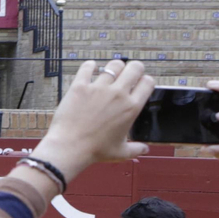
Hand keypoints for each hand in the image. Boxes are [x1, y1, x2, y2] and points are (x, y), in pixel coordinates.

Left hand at [30, 59, 154, 181]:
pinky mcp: (79, 86)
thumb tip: (145, 149)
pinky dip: (90, 66)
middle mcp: (117, 94)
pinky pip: (87, 67)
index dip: (146, 81)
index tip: (140, 84)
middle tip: (128, 74)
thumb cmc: (95, 151)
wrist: (70, 147)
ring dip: (114, 67)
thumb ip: (136, 149)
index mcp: (131, 108)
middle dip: (134, 68)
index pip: (148, 82)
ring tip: (110, 72)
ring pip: (113, 65)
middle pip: (135, 68)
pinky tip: (91, 68)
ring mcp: (98, 88)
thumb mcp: (121, 152)